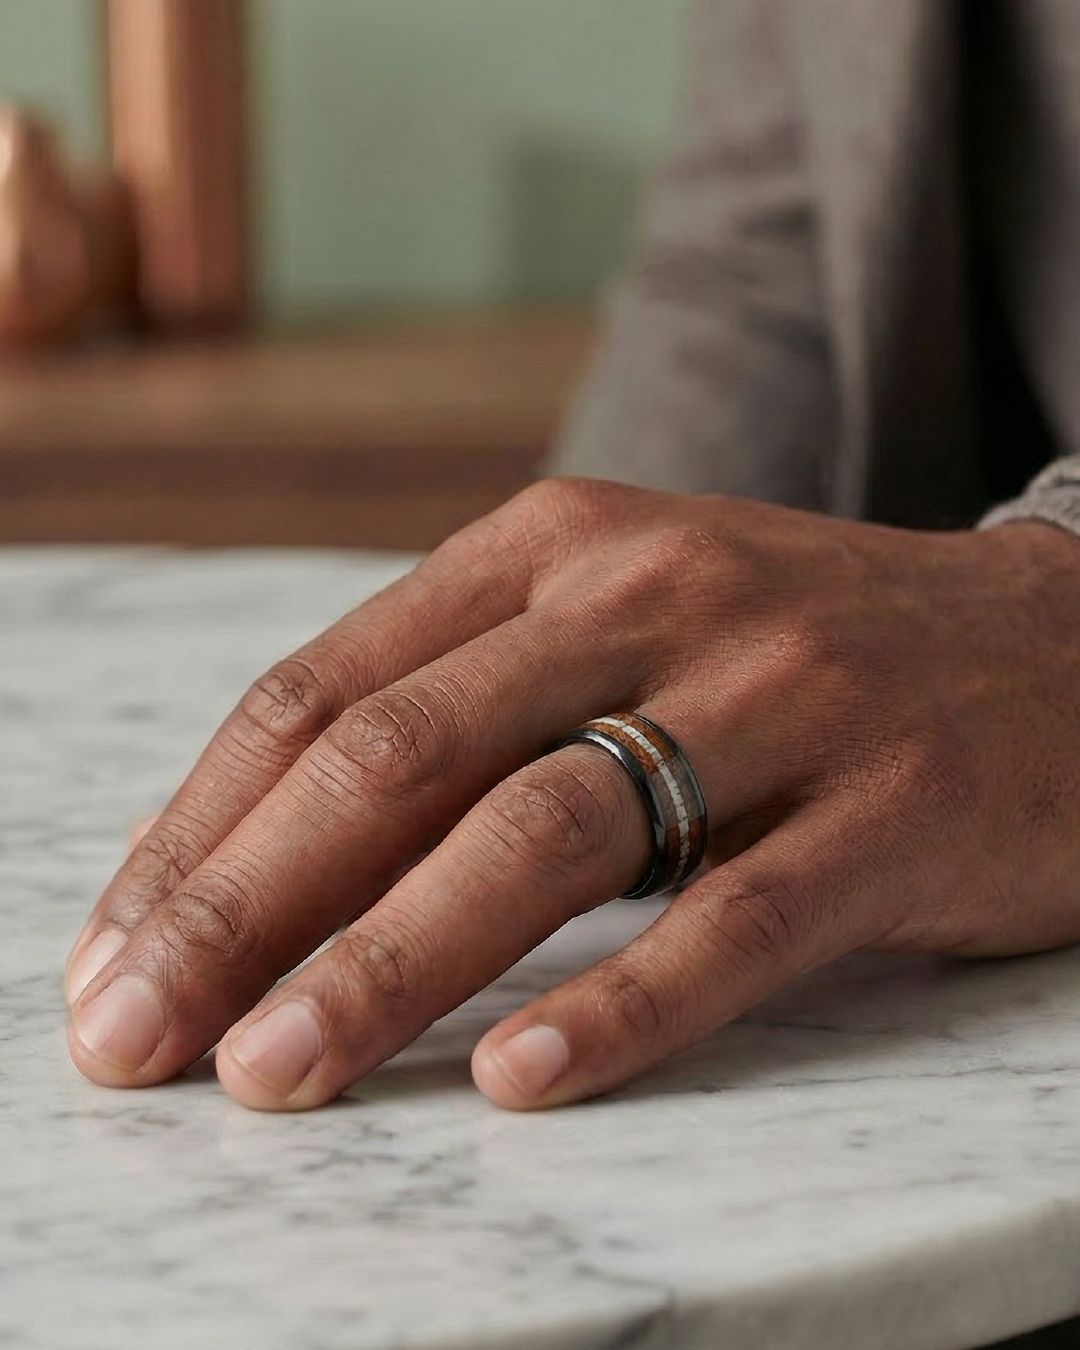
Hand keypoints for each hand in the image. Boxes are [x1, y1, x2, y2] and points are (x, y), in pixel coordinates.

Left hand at [64, 479, 1079, 1109]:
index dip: (201, 830)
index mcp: (555, 549)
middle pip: (402, 758)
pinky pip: (735, 920)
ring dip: (389, 966)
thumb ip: (464, 707)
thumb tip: (267, 859)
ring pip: (546, 837)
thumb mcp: (616, 624)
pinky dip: (620, 1006)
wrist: (1044, 642)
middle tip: (137, 1041)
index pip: (328, 689)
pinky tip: (520, 1080)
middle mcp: (651, 601)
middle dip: (243, 908)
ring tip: (275, 1077)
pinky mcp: (890, 810)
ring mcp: (778, 700)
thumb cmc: (791, 650)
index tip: (116, 952)